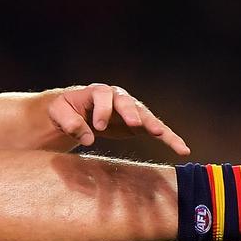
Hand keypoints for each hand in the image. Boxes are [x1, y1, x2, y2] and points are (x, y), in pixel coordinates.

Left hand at [48, 83, 190, 155]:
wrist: (73, 112)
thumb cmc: (65, 110)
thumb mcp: (59, 113)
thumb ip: (69, 122)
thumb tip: (87, 137)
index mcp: (96, 91)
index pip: (102, 95)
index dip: (102, 109)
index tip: (98, 126)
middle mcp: (117, 97)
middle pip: (126, 101)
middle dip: (131, 112)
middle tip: (134, 124)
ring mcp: (130, 110)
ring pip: (145, 115)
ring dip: (154, 124)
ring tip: (162, 135)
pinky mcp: (139, 125)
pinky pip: (156, 130)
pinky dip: (169, 138)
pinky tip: (182, 149)